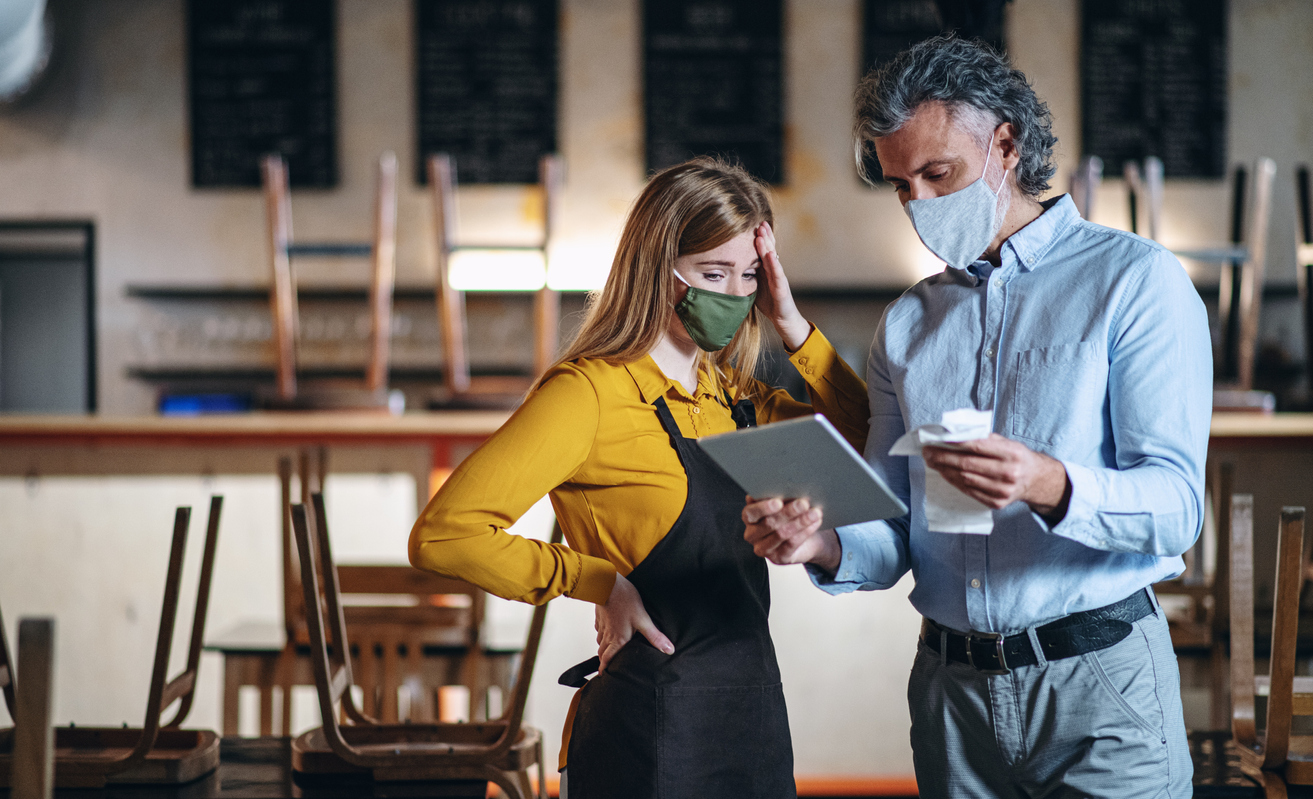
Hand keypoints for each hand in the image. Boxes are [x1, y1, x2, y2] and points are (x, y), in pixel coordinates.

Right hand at [595, 573, 672, 670]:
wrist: (607, 582)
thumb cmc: (624, 600)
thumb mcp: (643, 619)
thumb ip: (654, 636)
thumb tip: (668, 650)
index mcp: (617, 639)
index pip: (607, 659)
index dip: (605, 669)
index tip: (604, 677)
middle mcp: (607, 634)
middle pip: (603, 652)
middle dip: (605, 661)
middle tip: (608, 667)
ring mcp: (603, 625)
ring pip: (600, 641)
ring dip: (604, 648)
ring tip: (610, 651)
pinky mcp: (601, 616)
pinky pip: (600, 629)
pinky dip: (602, 633)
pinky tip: (608, 631)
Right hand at [742, 495, 840, 572]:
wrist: (803, 538)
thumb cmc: (789, 516)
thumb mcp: (782, 503)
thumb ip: (778, 496)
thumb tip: (785, 486)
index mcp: (749, 517)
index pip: (750, 513)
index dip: (764, 507)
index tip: (779, 501)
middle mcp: (752, 534)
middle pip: (769, 523)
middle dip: (788, 512)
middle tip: (804, 503)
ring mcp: (764, 549)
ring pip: (781, 534)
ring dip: (800, 522)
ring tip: (814, 513)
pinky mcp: (778, 558)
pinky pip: (792, 544)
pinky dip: (805, 532)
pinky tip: (814, 523)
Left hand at [751, 222, 810, 350]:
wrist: (783, 320)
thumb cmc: (769, 303)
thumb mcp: (753, 287)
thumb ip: (745, 276)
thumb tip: (725, 271)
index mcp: (766, 270)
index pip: (762, 250)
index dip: (758, 238)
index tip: (750, 224)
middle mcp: (773, 271)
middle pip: (768, 249)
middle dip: (764, 235)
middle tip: (758, 221)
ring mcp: (779, 278)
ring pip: (773, 258)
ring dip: (767, 245)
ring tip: (762, 233)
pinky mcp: (782, 288)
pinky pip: (778, 274)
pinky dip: (774, 264)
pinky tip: (771, 255)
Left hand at [922, 434, 1069, 515]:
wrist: (1035, 480)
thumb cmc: (1017, 457)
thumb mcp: (1007, 442)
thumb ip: (984, 438)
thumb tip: (955, 434)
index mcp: (1012, 453)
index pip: (977, 446)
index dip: (954, 443)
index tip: (937, 441)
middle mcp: (1009, 473)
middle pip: (967, 464)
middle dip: (943, 458)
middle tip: (928, 453)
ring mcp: (1003, 490)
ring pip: (965, 479)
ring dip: (945, 470)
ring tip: (933, 462)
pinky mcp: (997, 503)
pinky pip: (969, 491)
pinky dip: (955, 481)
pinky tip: (946, 474)